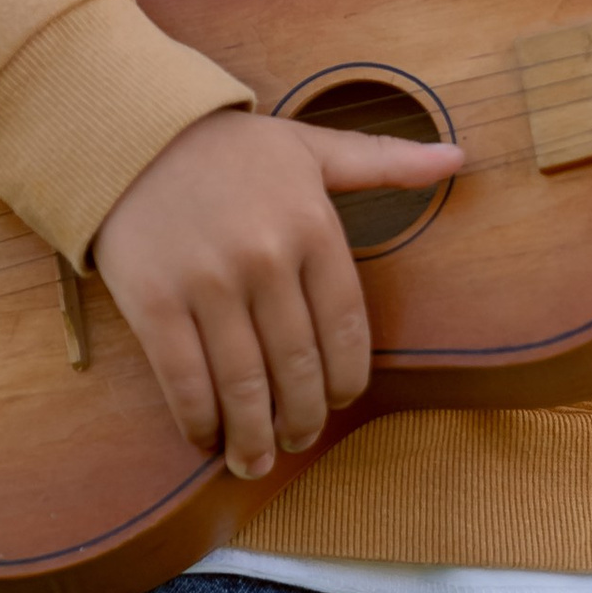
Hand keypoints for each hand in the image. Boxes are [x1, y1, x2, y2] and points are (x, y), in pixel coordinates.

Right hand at [91, 107, 462, 481]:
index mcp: (312, 226)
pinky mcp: (155, 303)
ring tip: (255, 458)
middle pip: (298, 367)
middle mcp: (266, 258)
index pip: (347, 328)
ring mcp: (208, 284)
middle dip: (303, 419)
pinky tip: (206, 437)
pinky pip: (185, 382)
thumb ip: (384, 162)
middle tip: (299, 438)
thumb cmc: (231, 149)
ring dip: (253, 438)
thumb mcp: (311, 147)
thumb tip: (456, 156)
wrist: (135, 133)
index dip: (347, 380)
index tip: (341, 402)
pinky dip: (199, 421)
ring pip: (244, 386)